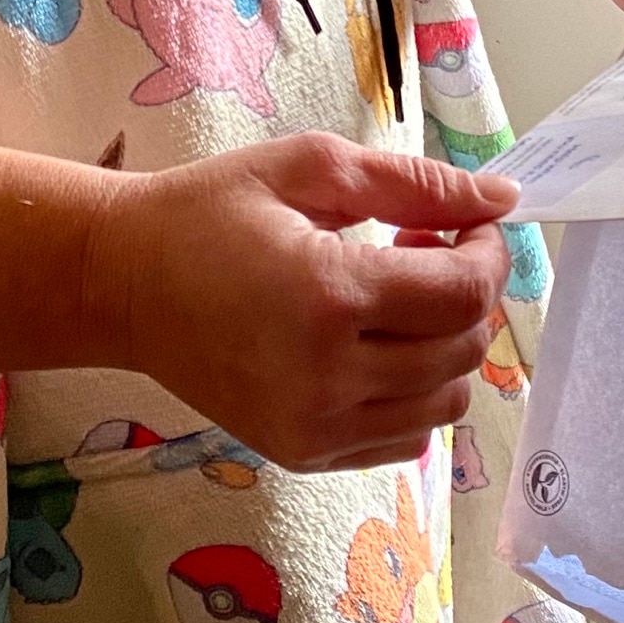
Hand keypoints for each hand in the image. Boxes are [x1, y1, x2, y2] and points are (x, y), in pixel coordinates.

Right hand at [84, 133, 511, 472]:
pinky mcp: (304, 454)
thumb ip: (411, 182)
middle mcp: (327, 376)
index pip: (463, 293)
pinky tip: (376, 345)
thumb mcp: (306, 168)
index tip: (472, 221)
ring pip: (446, 402)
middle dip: (469, 292)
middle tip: (424, 247)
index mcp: (327, 295)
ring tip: (396, 298)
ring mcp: (315, 426)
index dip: (488, 252)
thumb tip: (501, 198)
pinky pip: (405, 439)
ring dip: (446, 345)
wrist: (122, 284)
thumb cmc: (209, 212)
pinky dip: (414, 393)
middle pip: (463, 350)